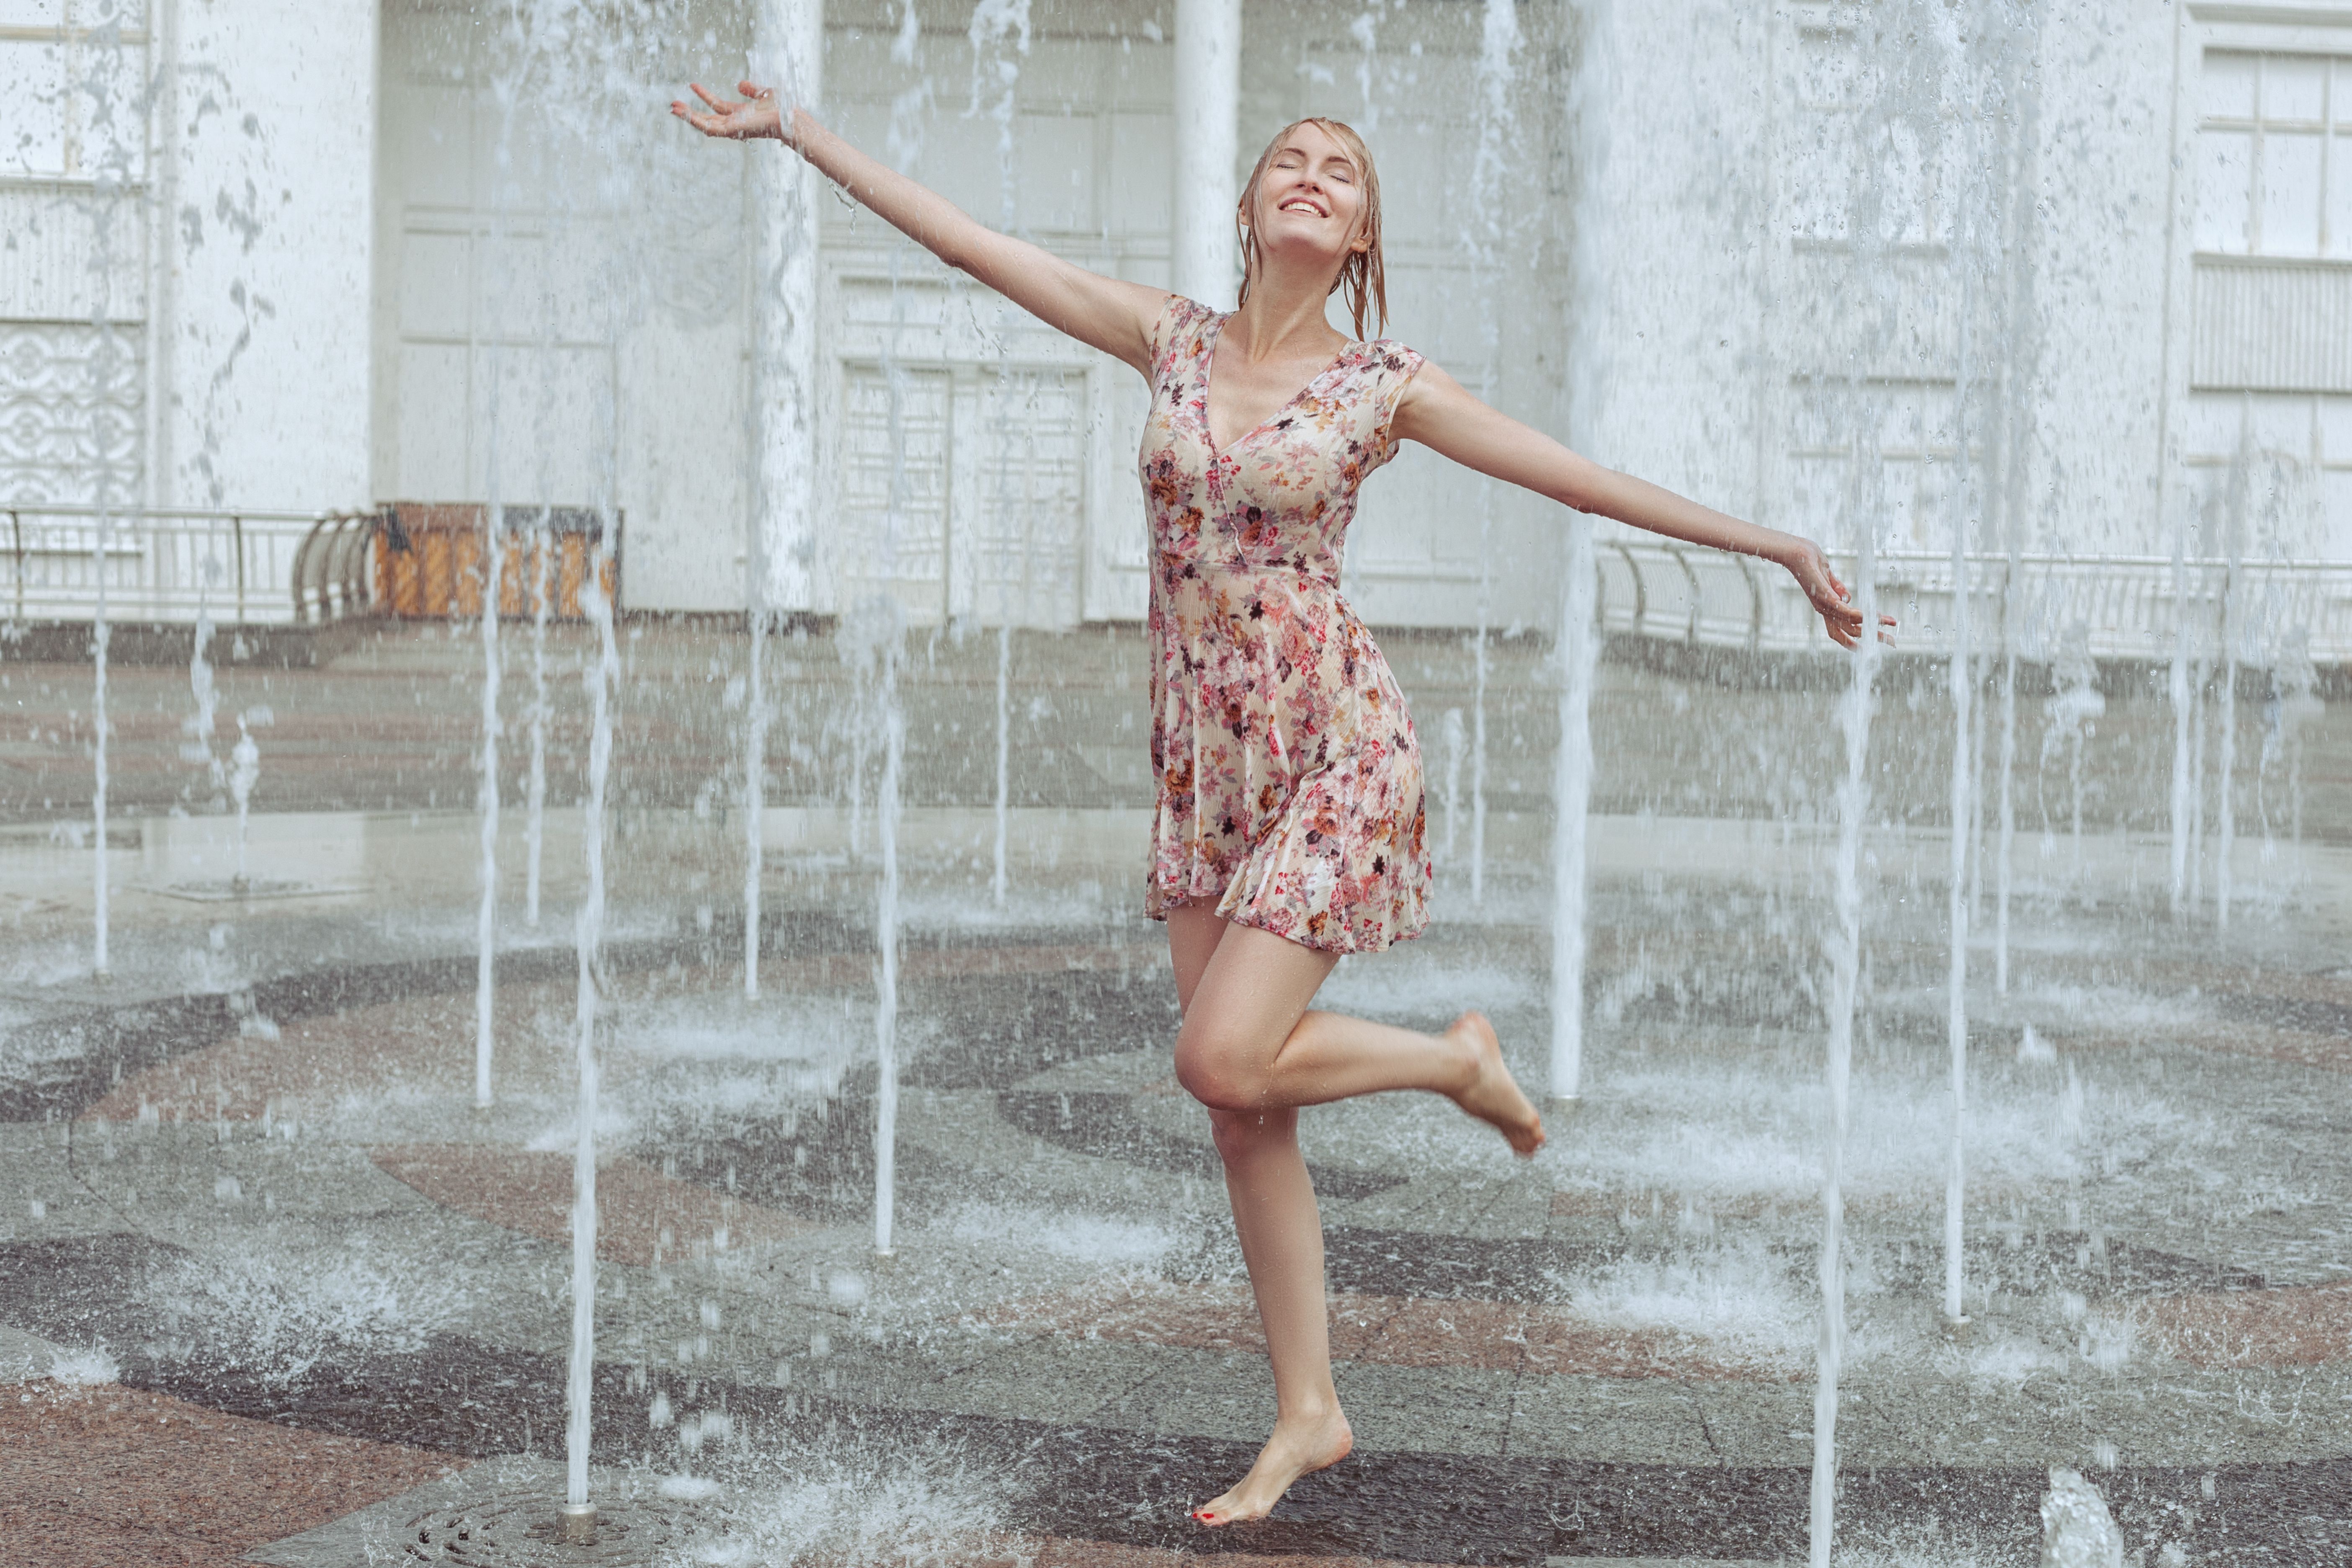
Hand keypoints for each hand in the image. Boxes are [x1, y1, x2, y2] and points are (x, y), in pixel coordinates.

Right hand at [670, 80, 796, 145]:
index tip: (692, 84)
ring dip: (688, 117)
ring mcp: (732, 128)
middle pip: (707, 118)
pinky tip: (683, 112)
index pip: (718, 106)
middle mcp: (735, 123)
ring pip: (704, 125)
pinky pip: (708, 128)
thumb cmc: (782, 108)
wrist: (788, 116)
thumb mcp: (763, 92)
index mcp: (741, 114)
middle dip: (690, 112)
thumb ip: (751, 89)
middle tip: (673, 104)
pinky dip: (694, 121)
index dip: (704, 95)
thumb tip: (739, 84)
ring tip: (673, 108)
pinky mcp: (730, 131)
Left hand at [1778, 535, 1893, 649]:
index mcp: (1826, 608)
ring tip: (1891, 622)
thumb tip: (1849, 599)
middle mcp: (1824, 610)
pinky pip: (1842, 609)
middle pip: (1850, 631)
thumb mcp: (1827, 578)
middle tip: (1892, 642)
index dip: (1852, 642)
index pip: (1840, 631)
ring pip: (1851, 621)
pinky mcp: (1823, 594)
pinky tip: (1869, 616)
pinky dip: (1856, 615)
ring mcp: (1823, 604)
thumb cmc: (1809, 562)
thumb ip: (1837, 589)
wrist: (1796, 552)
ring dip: (1873, 623)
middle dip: (1872, 637)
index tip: (1869, 648)